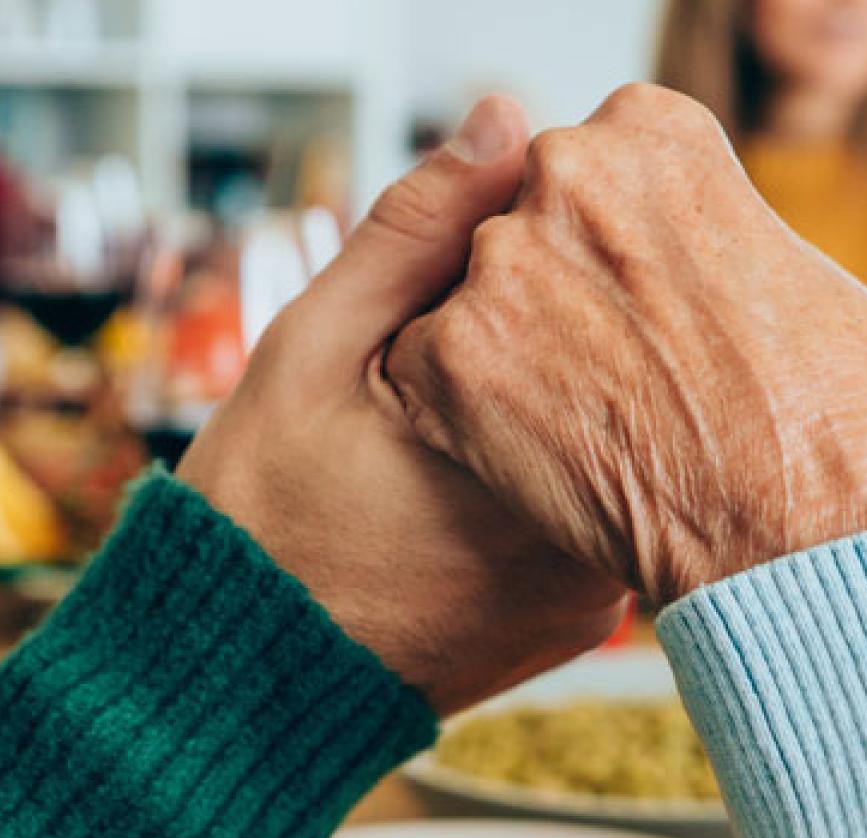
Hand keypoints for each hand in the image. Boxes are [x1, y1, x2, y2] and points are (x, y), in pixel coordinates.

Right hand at [178, 98, 625, 714]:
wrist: (241, 689)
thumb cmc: (260, 517)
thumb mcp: (312, 349)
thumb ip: (414, 234)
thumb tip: (507, 120)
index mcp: (528, 459)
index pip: (605, 310)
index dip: (557, 265)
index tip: (500, 267)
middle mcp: (587, 537)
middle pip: (625, 386)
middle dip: (572, 339)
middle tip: (474, 351)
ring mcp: (596, 592)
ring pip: (621, 452)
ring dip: (572, 411)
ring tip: (469, 419)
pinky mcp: (587, 625)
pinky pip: (603, 517)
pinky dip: (565, 479)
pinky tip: (486, 477)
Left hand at [385, 85, 866, 605]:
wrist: (804, 533)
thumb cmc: (841, 420)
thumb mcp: (808, 276)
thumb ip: (725, 238)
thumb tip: (709, 261)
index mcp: (655, 132)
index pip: (597, 166)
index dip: (621, 245)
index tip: (651, 301)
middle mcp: (568, 172)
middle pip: (528, 223)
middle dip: (559, 288)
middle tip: (617, 369)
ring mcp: (503, 262)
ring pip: (473, 295)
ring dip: (510, 352)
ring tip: (590, 425)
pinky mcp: (453, 358)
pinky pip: (428, 372)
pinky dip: (464, 419)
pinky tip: (537, 460)